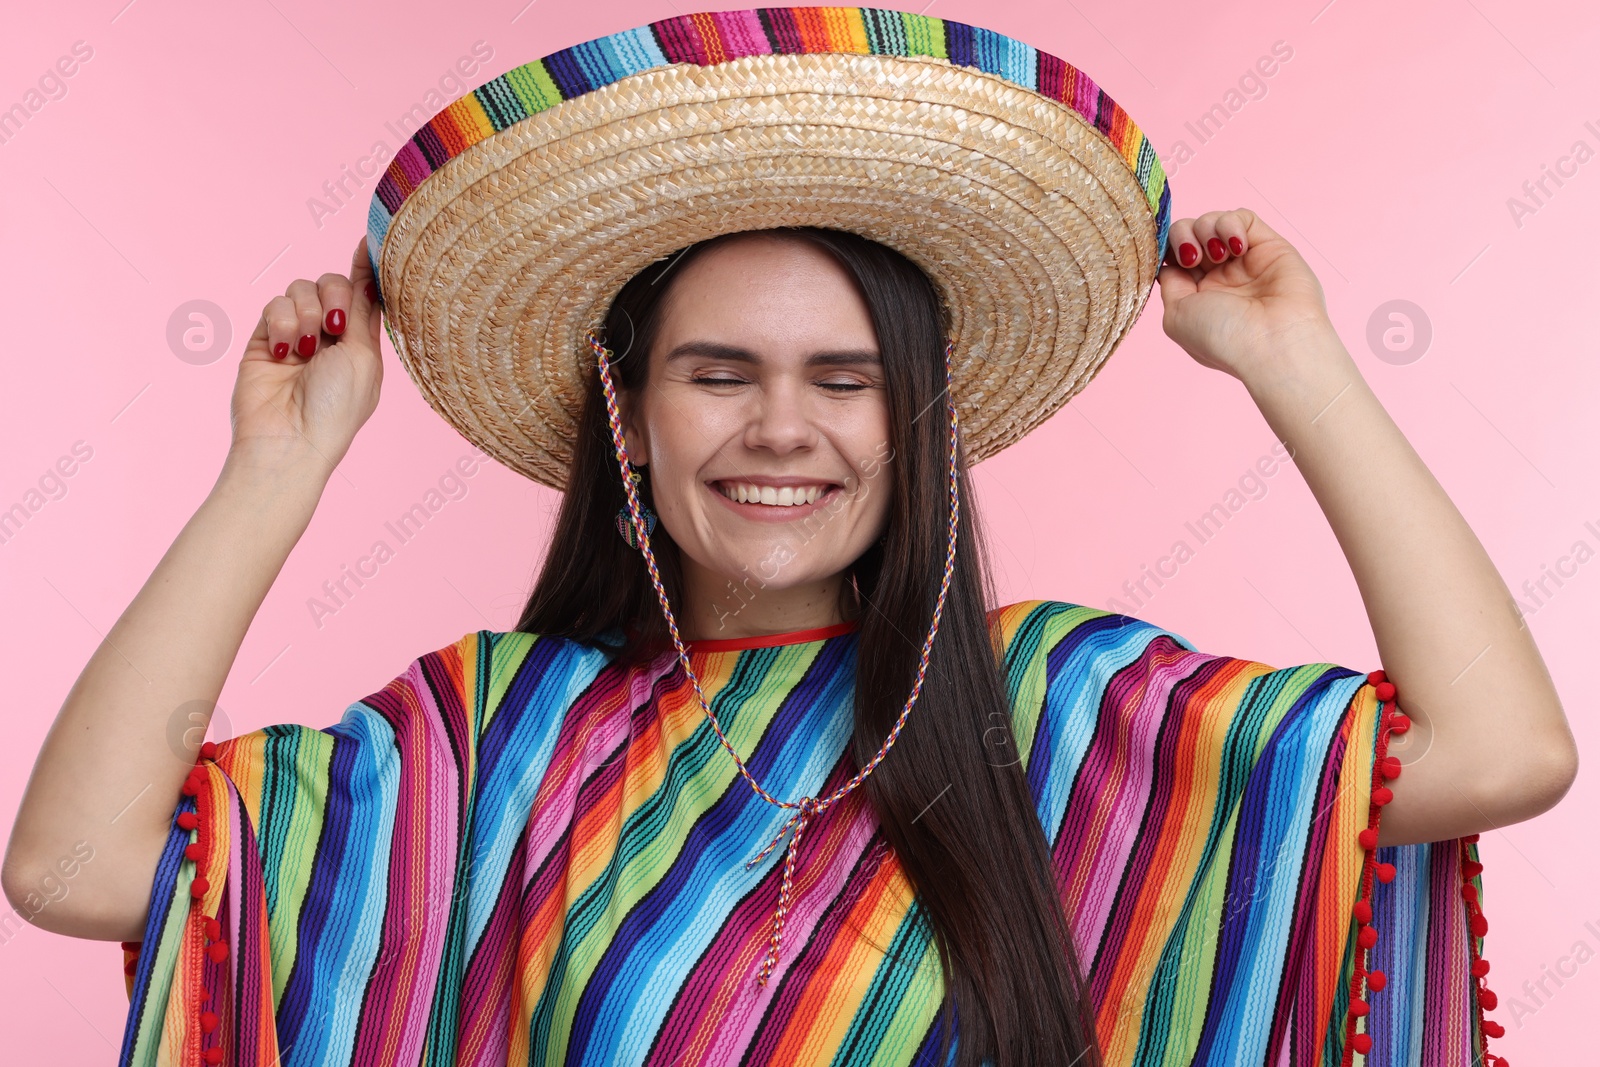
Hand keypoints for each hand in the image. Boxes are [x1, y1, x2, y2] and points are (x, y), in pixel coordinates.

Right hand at [228, 236, 384, 475]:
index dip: (366, 266)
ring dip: (305, 314)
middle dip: (332, 295)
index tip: (368, 240)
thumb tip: (369, 269)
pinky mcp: (265, 338)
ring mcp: (296, 336)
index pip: (364, 293)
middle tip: (331, 328)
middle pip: (331, 283)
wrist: (289, 439)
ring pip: (301, 289)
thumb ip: (361, 309)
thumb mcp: (362, 355)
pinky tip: (284, 353)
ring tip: (305, 350)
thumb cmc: (337, 407)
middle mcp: (329, 336)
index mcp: (362, 342)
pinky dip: (281, 324)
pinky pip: (274, 304)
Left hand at [1156, 208, 1335, 383]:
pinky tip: (1237, 246)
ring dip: (1205, 230)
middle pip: (1188, 234)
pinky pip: (1241, 217)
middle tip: (1192, 258)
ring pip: (1211, 221)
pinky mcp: (1268, 244)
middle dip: (1182, 236)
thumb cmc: (1223, 338)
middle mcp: (1219, 276)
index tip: (1165, 256)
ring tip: (1218, 255)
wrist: (1273, 343)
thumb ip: (1169, 285)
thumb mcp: (1177, 316)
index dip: (1165, 250)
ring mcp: (1243, 260)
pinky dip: (1230, 224)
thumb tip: (1167, 263)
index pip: (1172, 257)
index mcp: (1196, 296)